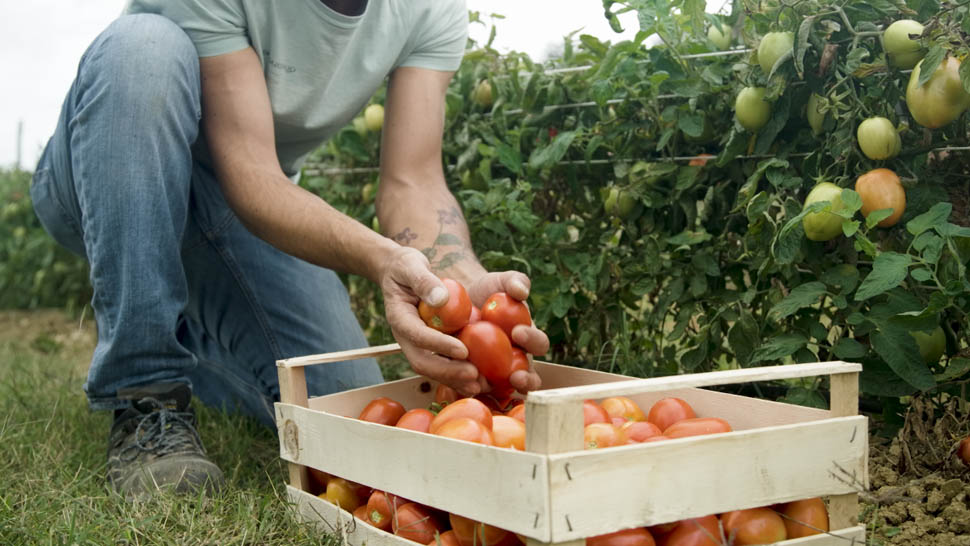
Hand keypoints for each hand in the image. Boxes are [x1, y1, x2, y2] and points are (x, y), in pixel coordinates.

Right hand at [379, 247, 485, 395]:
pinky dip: (459, 375)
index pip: (417, 335)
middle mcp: (406, 336)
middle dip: (448, 371)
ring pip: (433, 368)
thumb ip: (424, 281)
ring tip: (481, 385)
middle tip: (474, 375)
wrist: (401, 273)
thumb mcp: (412, 265)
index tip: (462, 350)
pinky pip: (443, 365)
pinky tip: (480, 381)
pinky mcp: (429, 347)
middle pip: (423, 361)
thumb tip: (441, 299)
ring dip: (455, 379)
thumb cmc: (406, 266)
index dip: (438, 345)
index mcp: (400, 317)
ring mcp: (417, 344)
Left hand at [465, 271, 546, 393]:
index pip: (539, 344)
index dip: (533, 341)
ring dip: (495, 388)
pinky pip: (470, 387)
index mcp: (528, 339)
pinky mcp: (470, 378)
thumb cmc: (487, 291)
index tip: (518, 331)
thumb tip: (521, 291)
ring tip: (483, 382)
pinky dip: (467, 387)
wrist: (459, 301)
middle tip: (516, 375)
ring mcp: (494, 373)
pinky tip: (460, 384)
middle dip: (527, 380)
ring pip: (500, 389)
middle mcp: (515, 361)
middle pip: (528, 378)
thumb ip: (515, 281)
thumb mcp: (501, 282)